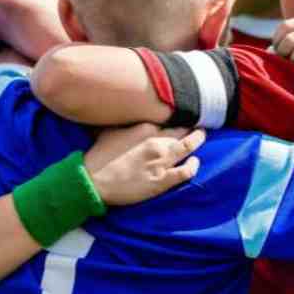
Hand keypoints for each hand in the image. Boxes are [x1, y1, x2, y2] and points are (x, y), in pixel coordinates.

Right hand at [84, 124, 204, 205]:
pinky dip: (194, 165)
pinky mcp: (163, 180)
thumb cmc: (99, 156)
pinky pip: (187, 171)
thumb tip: (128, 113)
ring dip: (198, 140)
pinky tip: (194, 161)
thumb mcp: (110, 130)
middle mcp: (157, 141)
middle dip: (191, 127)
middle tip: (196, 125)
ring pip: (189, 145)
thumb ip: (125, 122)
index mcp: (145, 126)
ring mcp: (162, 161)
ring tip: (200, 137)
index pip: (169, 118)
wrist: (93, 181)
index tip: (180, 117)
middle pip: (183, 130)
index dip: (177, 117)